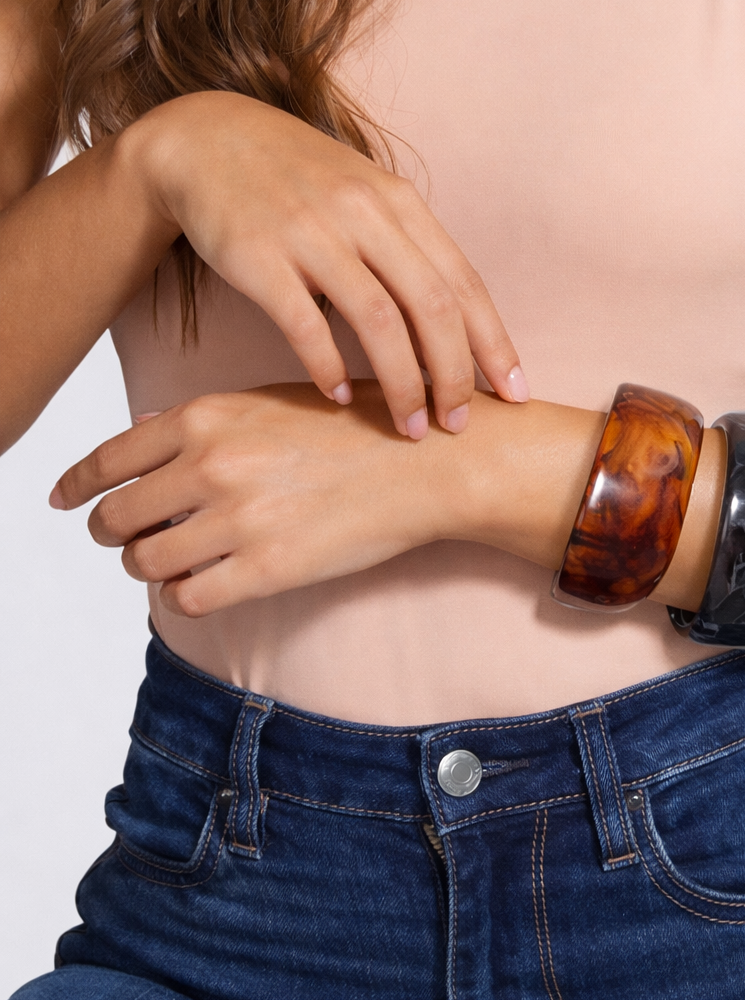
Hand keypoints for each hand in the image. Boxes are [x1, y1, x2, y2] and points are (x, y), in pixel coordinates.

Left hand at [51, 383, 464, 615]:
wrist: (426, 462)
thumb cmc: (359, 427)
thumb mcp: (274, 400)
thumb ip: (203, 420)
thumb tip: (138, 433)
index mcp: (208, 417)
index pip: (110, 458)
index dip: (75, 485)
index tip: (62, 501)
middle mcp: (212, 466)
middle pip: (117, 517)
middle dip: (112, 533)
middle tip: (126, 541)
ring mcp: (238, 520)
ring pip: (147, 563)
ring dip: (150, 568)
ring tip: (172, 564)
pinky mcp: (268, 570)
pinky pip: (189, 599)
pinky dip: (185, 597)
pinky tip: (205, 586)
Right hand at [126, 92, 529, 436]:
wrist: (207, 140)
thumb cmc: (302, 184)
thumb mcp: (368, 199)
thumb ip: (411, 254)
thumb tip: (457, 334)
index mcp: (400, 204)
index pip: (464, 284)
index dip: (494, 344)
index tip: (514, 394)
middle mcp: (364, 214)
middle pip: (432, 307)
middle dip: (454, 375)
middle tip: (459, 424)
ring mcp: (311, 232)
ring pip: (378, 321)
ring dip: (402, 384)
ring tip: (409, 428)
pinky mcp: (258, 255)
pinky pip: (305, 323)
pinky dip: (329, 367)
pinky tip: (341, 397)